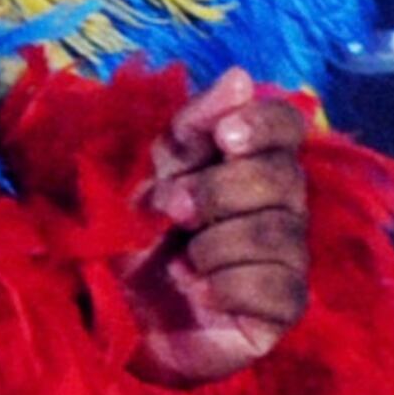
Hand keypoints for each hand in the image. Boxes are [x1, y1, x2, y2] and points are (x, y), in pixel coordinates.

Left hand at [127, 67, 310, 387]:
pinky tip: (202, 292)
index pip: (287, 126)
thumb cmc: (128, 238)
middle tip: (171, 208)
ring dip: (217, 243)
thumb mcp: (146, 175)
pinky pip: (280, 286)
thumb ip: (190, 127)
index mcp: (245, 164)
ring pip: (279, 232)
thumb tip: (239, 78)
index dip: (267, 123)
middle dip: (219, 190)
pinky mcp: (279, 310)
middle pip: (283, 177)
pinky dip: (232, 285)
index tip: (226, 136)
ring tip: (182, 261)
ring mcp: (284, 259)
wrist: (106, 317)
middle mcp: (276, 207)